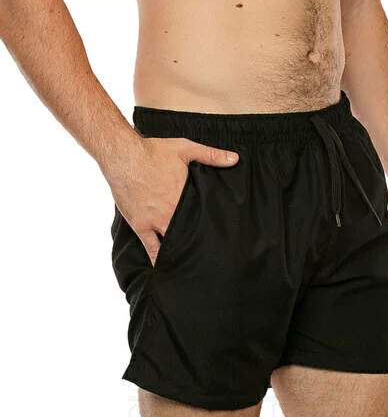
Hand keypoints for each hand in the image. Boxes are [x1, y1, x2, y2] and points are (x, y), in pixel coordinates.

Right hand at [108, 136, 238, 265]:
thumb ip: (212, 155)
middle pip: (190, 233)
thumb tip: (235, 159)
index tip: (222, 235)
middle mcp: (172, 214)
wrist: (122, 155)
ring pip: (173, 243)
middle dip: (199, 242)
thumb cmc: (152, 151)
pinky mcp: (140, 226)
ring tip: (194, 264)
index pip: (203, 218)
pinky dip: (158, 259)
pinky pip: (150, 247)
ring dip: (182, 251)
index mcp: (185, 198)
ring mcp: (155, 222)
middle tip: (211, 254)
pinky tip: (165, 268)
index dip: (212, 227)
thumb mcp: (186, 148)